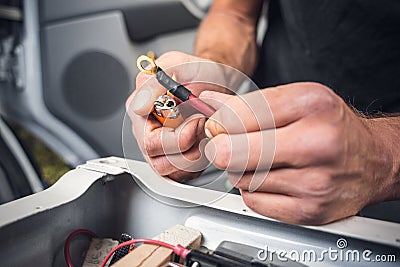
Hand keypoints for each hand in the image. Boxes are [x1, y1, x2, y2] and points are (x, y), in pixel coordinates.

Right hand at [126, 51, 225, 180]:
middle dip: (189, 147)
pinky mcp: (175, 158)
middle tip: (203, 124)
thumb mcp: (176, 63)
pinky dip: (199, 162)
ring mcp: (160, 147)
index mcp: (140, 110)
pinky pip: (184, 174)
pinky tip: (203, 141)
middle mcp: (146, 131)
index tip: (196, 120)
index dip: (177, 138)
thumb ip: (154, 82)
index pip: (150, 143)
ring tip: (204, 131)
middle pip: (160, 162)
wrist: (214, 79)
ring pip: (173, 171)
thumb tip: (140, 106)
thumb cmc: (197, 72)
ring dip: (196, 155)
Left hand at [201, 82, 399, 224]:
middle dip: (220, 147)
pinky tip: (271, 178)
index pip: (241, 114)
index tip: (216, 123)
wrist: (371, 160)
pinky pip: (253, 201)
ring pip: (240, 178)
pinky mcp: (308, 210)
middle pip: (233, 151)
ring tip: (262, 159)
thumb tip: (209, 105)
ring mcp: (313, 182)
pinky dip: (253, 189)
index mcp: (311, 106)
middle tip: (225, 143)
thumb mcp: (297, 99)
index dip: (218, 121)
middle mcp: (316, 144)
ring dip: (240, 168)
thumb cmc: (332, 127)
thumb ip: (250, 103)